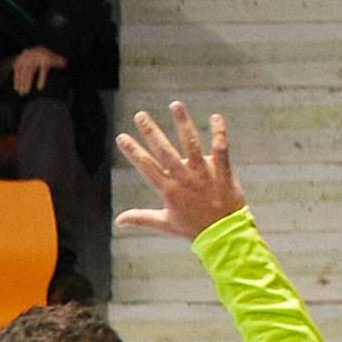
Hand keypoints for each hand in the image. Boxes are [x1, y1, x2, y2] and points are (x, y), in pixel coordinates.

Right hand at [11, 46, 66, 96]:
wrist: (38, 51)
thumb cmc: (48, 57)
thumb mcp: (55, 59)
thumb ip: (59, 62)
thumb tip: (65, 63)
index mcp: (43, 55)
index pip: (42, 67)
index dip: (41, 78)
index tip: (39, 89)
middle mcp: (33, 55)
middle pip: (29, 70)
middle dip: (27, 82)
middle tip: (26, 94)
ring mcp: (25, 57)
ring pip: (22, 71)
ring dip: (21, 82)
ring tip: (21, 93)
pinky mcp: (19, 60)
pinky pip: (17, 70)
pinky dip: (16, 79)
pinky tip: (16, 88)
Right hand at [114, 101, 244, 243]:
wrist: (223, 235)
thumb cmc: (193, 228)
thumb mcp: (165, 223)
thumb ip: (141, 218)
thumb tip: (118, 221)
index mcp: (169, 191)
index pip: (147, 167)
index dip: (134, 152)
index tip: (122, 137)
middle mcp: (184, 180)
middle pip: (165, 152)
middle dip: (152, 132)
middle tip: (140, 115)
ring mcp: (204, 175)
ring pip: (191, 145)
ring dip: (183, 124)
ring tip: (175, 105)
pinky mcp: (222, 172)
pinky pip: (221, 150)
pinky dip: (219, 133)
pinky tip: (215, 116)